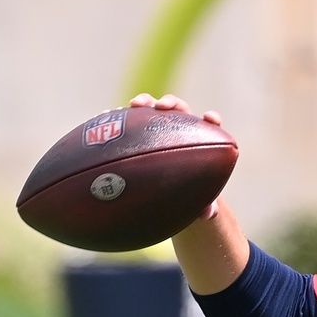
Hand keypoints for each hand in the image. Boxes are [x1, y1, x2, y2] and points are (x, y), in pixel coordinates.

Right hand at [129, 92, 223, 218]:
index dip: (211, 120)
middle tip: (162, 107)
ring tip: (135, 104)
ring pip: (153, 109)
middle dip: (172, 103)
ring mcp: (159, 127)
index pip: (210, 125)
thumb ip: (206, 207)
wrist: (170, 192)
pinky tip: (105, 116)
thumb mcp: (198, 201)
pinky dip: (120, 116)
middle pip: (179, 109)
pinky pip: (129, 120)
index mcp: (200, 141)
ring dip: (146, 102)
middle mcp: (180, 129)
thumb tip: (208, 215)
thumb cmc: (189, 193)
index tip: (210, 119)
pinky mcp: (139, 130)